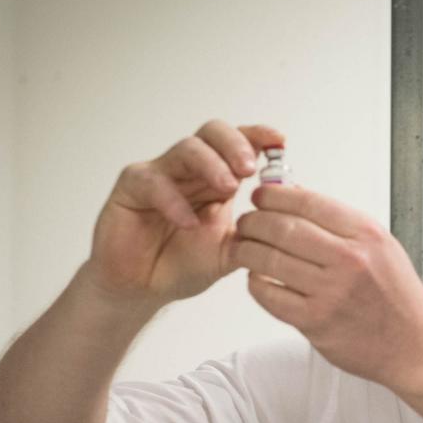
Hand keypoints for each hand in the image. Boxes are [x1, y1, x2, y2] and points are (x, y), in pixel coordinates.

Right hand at [84, 120, 285, 307]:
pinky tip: (189, 222)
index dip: (258, 137)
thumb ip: (256, 234)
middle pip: (212, 134)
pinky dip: (174, 200)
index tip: (280, 141)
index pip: (239, 144)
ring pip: (187, 149)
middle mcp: (190, 170)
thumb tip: (290, 216)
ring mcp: (161, 174)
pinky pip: (153, 182)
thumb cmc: (184, 264)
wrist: (144, 289)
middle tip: (250, 168)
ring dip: (211, 164)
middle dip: (235, 145)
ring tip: (228, 187)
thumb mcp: (231, 252)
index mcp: (218, 179)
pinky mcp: (132, 187)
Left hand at [229, 185, 422, 386]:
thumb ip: (342, 225)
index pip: (308, 202)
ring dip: (247, 250)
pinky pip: (269, 295)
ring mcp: (331, 292)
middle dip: (254, 221)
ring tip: (244, 248)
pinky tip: (257, 278)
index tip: (260, 197)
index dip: (274, 196)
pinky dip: (255, 283)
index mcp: (366, 236)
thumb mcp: (382, 248)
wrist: (414, 346)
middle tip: (246, 222)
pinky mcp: (315, 322)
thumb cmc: (398, 298)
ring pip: (269, 259)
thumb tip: (297, 199)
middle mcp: (349, 260)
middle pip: (283, 227)